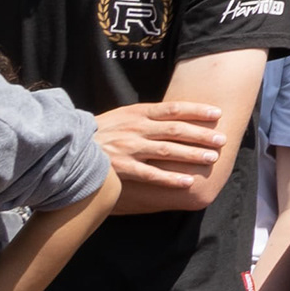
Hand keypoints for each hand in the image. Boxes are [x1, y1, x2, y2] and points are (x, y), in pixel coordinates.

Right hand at [96, 100, 225, 192]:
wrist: (68, 147)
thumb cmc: (101, 131)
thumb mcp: (123, 115)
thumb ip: (147, 116)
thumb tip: (176, 115)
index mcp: (137, 113)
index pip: (172, 108)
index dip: (197, 110)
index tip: (217, 114)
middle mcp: (135, 129)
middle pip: (175, 130)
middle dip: (201, 135)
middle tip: (222, 140)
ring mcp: (128, 148)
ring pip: (167, 151)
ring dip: (191, 155)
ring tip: (212, 158)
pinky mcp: (120, 168)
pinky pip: (150, 174)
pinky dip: (170, 178)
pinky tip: (187, 181)